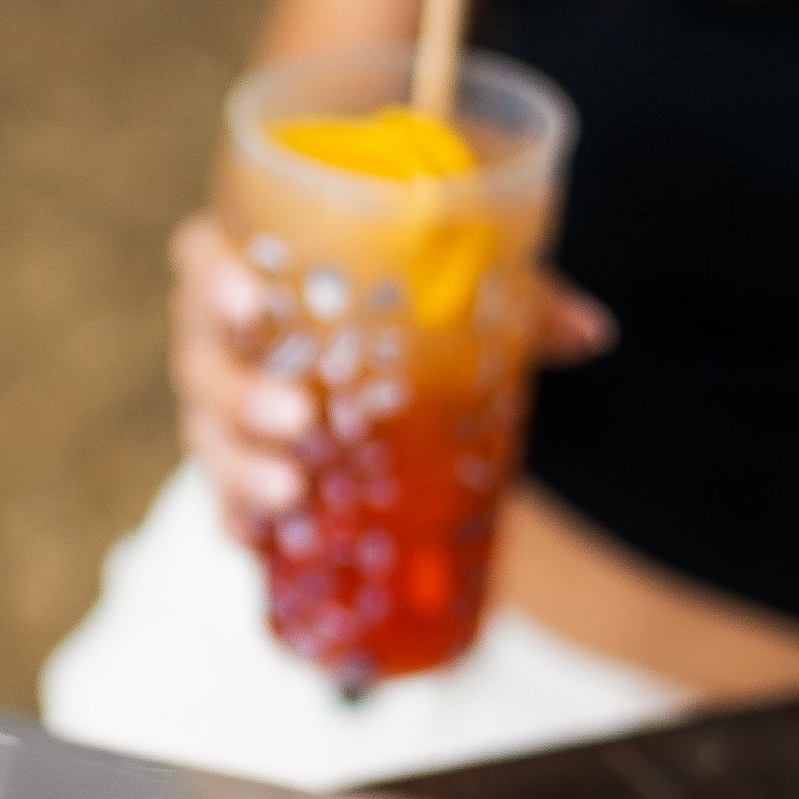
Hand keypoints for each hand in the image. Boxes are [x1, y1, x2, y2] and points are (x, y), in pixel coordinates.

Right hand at [166, 211, 613, 536]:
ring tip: (290, 493)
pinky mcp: (245, 468)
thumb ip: (518, 298)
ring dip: (240, 466)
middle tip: (300, 420)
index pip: (206, 256)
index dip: (214, 277)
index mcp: (260, 264)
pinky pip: (223, 498)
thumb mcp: (464, 289)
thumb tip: (594, 332)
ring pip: (209, 434)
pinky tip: (256, 542)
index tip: (252, 302)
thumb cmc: (408, 304)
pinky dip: (237, 519)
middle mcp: (228, 336)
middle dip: (241, 393)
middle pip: (204, 358)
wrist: (390, 359)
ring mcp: (228, 407)